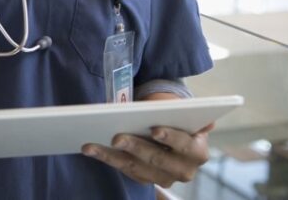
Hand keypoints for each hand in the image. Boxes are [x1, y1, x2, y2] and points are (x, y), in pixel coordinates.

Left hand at [82, 122, 213, 187]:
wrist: (170, 128)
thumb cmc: (173, 115)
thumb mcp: (178, 109)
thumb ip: (179, 109)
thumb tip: (192, 114)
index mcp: (197, 151)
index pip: (185, 145)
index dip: (171, 137)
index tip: (155, 130)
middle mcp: (183, 170)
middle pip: (157, 159)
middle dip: (135, 147)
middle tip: (116, 137)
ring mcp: (164, 177)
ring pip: (136, 168)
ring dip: (111, 157)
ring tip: (92, 146)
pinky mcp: (145, 179)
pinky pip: (124, 170)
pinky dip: (107, 159)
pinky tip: (91, 149)